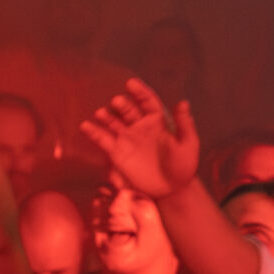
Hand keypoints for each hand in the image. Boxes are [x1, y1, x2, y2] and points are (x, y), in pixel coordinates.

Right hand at [81, 80, 200, 199]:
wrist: (170, 189)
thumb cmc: (182, 166)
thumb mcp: (188, 144)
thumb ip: (185, 124)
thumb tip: (183, 102)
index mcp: (158, 121)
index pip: (147, 101)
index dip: (139, 92)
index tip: (131, 84)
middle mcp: (140, 127)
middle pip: (128, 110)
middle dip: (122, 105)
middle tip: (117, 102)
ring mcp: (127, 139)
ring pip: (113, 123)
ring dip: (106, 117)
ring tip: (100, 113)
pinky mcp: (117, 153)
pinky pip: (103, 140)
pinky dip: (94, 133)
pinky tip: (85, 126)